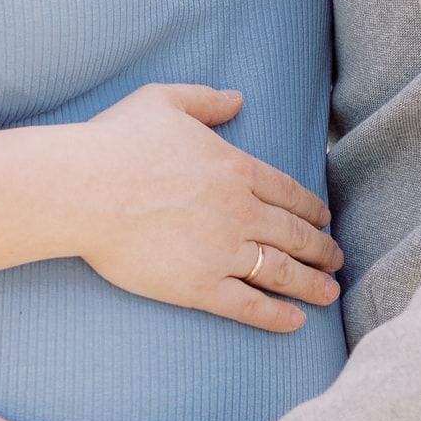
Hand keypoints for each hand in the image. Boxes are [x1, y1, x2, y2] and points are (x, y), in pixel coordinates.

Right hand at [72, 83, 341, 333]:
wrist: (83, 189)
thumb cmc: (116, 143)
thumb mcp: (164, 101)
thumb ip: (206, 100)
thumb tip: (237, 99)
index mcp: (236, 169)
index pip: (289, 192)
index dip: (312, 209)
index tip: (324, 220)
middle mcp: (239, 211)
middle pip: (295, 234)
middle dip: (322, 249)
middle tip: (337, 259)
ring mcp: (222, 251)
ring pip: (282, 272)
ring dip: (313, 284)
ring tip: (330, 293)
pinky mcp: (199, 287)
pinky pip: (249, 305)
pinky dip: (277, 315)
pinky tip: (296, 321)